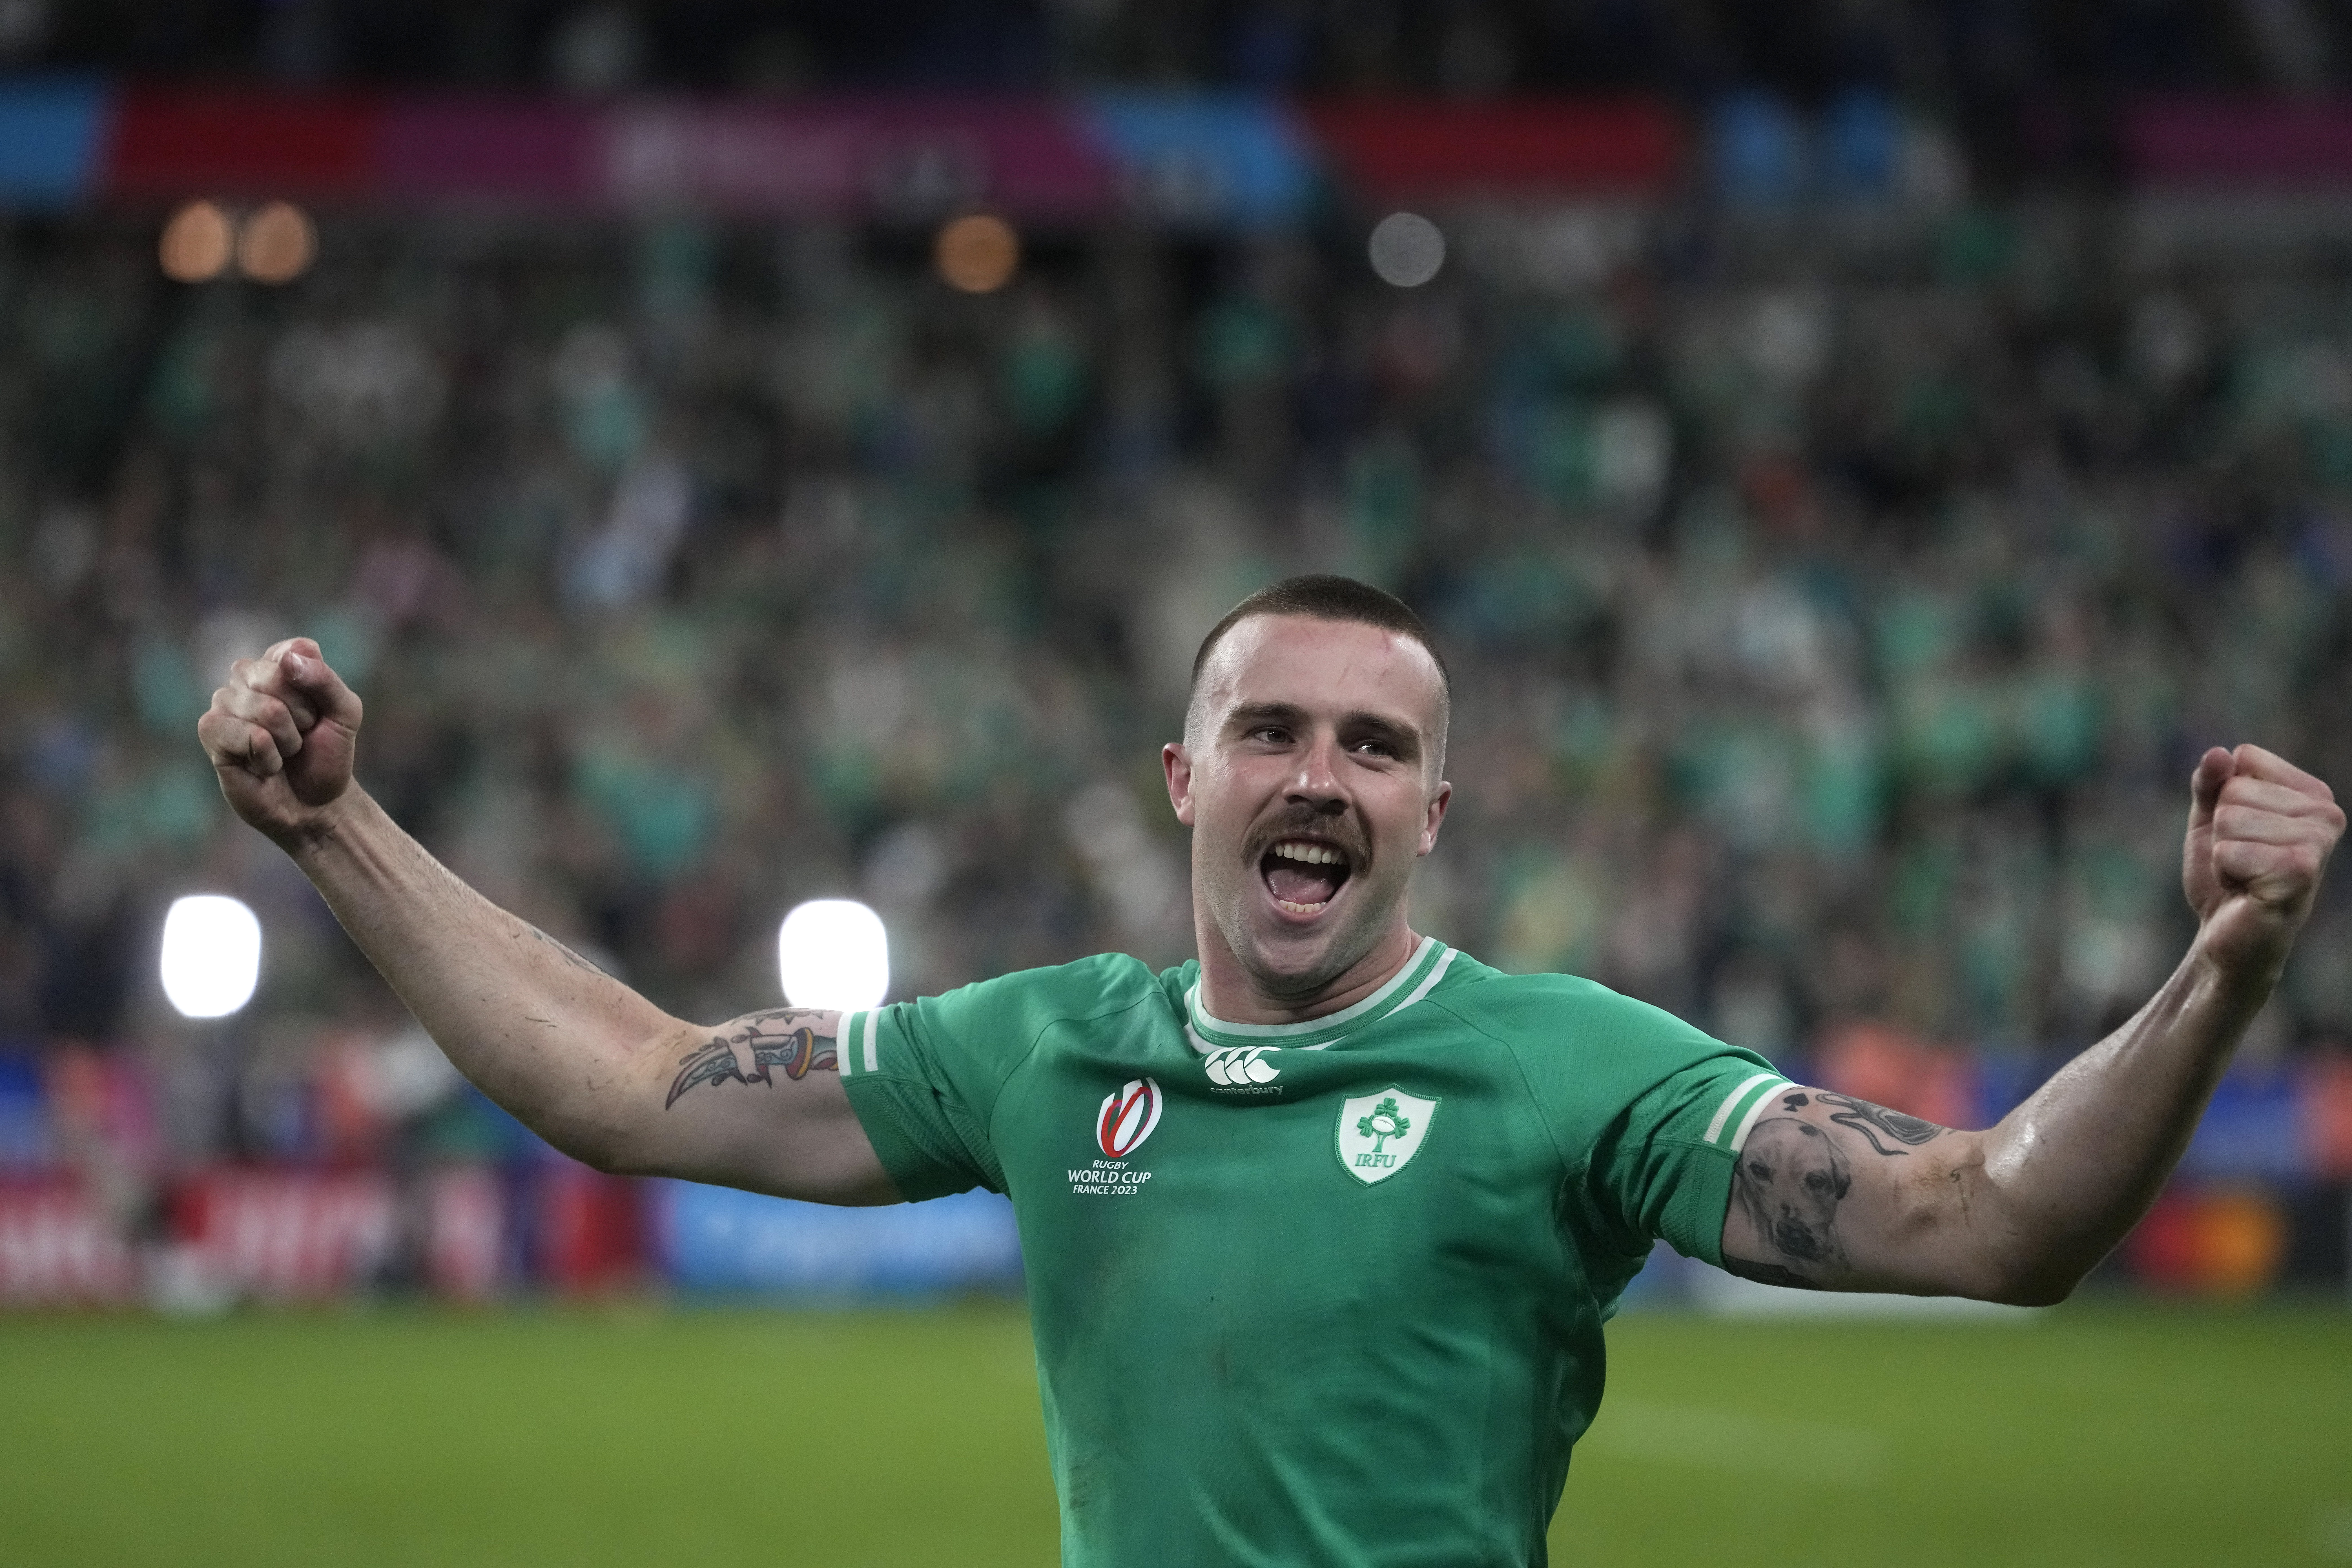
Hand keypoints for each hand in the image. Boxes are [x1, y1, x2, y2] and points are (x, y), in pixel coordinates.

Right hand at [196, 637, 364, 846]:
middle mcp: (246, 677)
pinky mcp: (211, 731)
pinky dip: (267, 757)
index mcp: (278, 663)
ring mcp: (224, 703)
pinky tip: (263, 766)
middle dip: (302, 716)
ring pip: (265, 709)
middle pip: (277, 677)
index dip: (316, 690)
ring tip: (283, 752)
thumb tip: (287, 661)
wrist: (315, 803)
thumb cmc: (327, 754)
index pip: (296, 652)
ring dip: (287, 741)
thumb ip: (324, 680)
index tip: (318, 713)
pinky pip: (246, 735)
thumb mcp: (345, 713)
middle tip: (300, 736)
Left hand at [2182, 744, 2344, 983]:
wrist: (2228, 935)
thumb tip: (2220, 753)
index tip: (2242, 834)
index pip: (2244, 758)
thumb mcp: (2210, 818)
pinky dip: (2225, 872)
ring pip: (2229, 819)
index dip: (2224, 799)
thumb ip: (2210, 782)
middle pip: (2234, 791)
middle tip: (2243, 862)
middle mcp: (2327, 814)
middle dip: (2222, 831)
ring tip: (2246, 876)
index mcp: (2312, 793)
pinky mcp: (2301, 872)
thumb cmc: (2227, 874)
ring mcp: (2318, 843)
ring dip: (2224, 853)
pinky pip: (2229, 851)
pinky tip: (2248, 890)